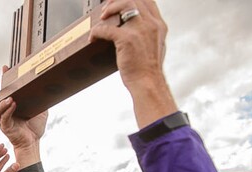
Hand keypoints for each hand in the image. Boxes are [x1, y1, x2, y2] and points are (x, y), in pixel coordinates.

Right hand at [0, 71, 46, 167]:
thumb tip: (49, 86)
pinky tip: (12, 104)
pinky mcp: (6, 128)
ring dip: (1, 102)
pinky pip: (4, 118)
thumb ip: (40, 98)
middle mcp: (4, 112)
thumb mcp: (41, 109)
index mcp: (10, 106)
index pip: (4, 91)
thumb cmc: (34, 127)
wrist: (33, 142)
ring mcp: (4, 120)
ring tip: (9, 96)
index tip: (5, 68)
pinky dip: (8, 110)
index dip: (4, 80)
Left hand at [90, 0, 176, 126]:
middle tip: (107, 9)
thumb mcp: (157, 47)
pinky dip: (96, 31)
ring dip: (110, 8)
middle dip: (118, 1)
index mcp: (159, 25)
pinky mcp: (126, 39)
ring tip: (102, 17)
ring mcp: (139, 30)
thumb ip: (149, 35)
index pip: (147, 1)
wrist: (148, 83)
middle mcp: (151, 24)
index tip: (121, 1)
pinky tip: (93, 38)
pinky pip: (106, 28)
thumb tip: (138, 31)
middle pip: (134, 0)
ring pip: (124, 5)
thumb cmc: (148, 70)